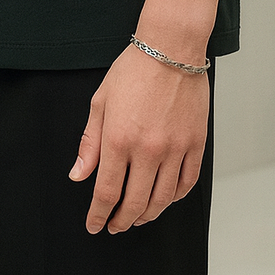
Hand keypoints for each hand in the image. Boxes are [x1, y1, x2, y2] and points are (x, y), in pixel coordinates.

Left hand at [68, 44, 208, 233]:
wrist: (171, 48)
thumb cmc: (133, 70)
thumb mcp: (101, 102)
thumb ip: (89, 143)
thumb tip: (78, 175)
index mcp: (119, 139)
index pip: (107, 193)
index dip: (99, 215)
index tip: (95, 225)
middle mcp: (148, 149)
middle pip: (135, 203)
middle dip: (122, 221)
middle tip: (115, 226)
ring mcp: (175, 149)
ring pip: (163, 199)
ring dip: (148, 215)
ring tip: (139, 217)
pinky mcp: (196, 144)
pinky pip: (187, 183)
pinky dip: (175, 197)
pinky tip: (165, 198)